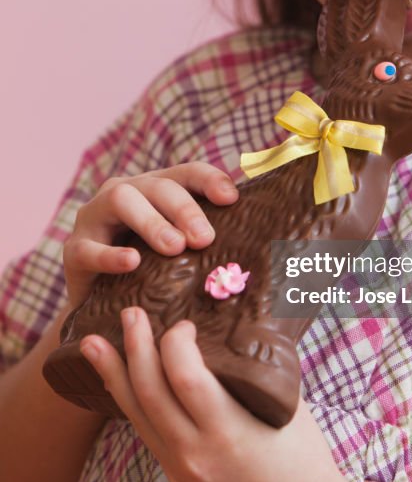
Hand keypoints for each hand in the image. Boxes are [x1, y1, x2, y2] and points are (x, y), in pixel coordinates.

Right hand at [63, 164, 238, 308]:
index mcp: (156, 189)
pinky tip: (132, 262)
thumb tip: (267, 250)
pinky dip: (111, 255)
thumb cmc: (153, 275)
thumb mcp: (181, 253)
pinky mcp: (73, 249)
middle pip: (157, 185)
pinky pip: (89, 247)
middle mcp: (124, 192)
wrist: (103, 308)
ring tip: (175, 247)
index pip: (186, 173)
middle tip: (205, 237)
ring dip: (151, 221)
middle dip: (184, 208)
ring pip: (121, 199)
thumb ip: (209, 243)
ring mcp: (94, 217)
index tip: (231, 199)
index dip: (210, 180)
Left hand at [79, 308, 349, 481]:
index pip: (184, 377)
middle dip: (134, 347)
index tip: (185, 324)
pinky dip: (132, 400)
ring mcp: (181, 469)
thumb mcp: (284, 406)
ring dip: (113, 375)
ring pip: (135, 415)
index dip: (175, 342)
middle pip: (148, 393)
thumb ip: (254, 370)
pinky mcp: (178, 477)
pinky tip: (121, 381)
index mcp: (227, 431)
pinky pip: (146, 431)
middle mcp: (194, 453)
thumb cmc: (305, 458)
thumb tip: (235, 326)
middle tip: (129, 313)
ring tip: (92, 344)